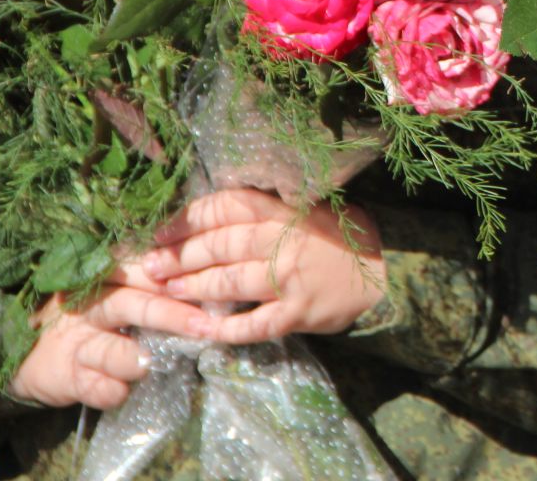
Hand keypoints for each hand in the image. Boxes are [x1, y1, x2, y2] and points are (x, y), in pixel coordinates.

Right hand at [8, 260, 215, 409]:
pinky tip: (122, 391)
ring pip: (107, 349)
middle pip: (130, 304)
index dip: (175, 275)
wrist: (29, 353)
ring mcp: (75, 342)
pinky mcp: (65, 376)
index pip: (141, 268)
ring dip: (131, 358)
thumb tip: (213, 288)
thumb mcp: (118, 289)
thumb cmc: (94, 316)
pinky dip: (111, 390)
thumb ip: (154, 283)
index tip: (212, 283)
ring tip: (148, 364)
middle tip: (205, 326)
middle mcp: (88, 304)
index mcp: (105, 276)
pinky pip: (93, 386)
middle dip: (171, 314)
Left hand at [140, 189, 385, 343]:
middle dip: (179, 257)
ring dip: (193, 288)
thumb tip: (208, 214)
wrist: (385, 276)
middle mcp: (287, 241)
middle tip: (151, 267)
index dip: (188, 219)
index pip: (227, 207)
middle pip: (220, 245)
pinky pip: (252, 324)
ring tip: (169, 292)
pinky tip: (201, 330)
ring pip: (229, 283)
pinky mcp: (297, 313)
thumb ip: (268, 210)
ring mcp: (291, 279)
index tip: (160, 233)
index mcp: (287, 211)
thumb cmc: (339, 240)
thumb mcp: (309, 211)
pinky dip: (223, 329)